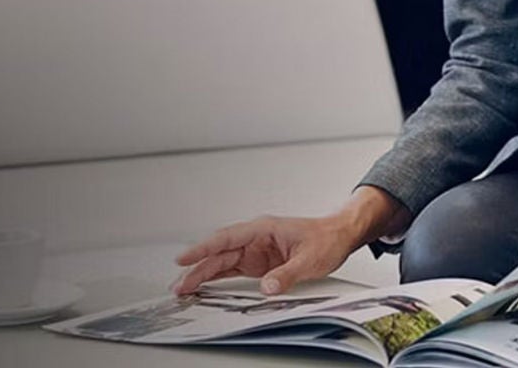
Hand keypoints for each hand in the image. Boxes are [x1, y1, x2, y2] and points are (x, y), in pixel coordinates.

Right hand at [172, 187, 406, 295]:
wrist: (339, 236)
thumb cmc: (326, 239)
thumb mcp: (310, 259)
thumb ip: (287, 274)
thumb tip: (267, 287)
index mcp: (263, 228)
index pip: (227, 237)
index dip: (203, 248)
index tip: (184, 258)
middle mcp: (255, 238)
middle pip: (219, 253)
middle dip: (197, 268)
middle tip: (179, 285)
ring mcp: (255, 251)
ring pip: (222, 262)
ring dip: (202, 275)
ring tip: (183, 290)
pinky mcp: (258, 263)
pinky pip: (232, 271)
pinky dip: (216, 279)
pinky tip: (202, 288)